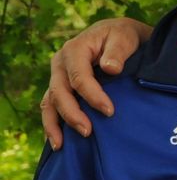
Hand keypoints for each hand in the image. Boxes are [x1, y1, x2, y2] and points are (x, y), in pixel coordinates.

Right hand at [41, 18, 148, 148]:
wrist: (118, 34)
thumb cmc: (123, 36)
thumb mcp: (124, 37)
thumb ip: (117, 51)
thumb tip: (110, 68)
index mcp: (74, 49)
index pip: (79, 77)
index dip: (92, 96)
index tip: (110, 111)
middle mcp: (60, 63)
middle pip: (60, 92)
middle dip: (72, 114)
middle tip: (88, 131)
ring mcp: (58, 76)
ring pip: (49, 102)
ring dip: (55, 124)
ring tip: (61, 145)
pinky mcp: (60, 86)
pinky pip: (50, 106)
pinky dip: (52, 123)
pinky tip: (58, 141)